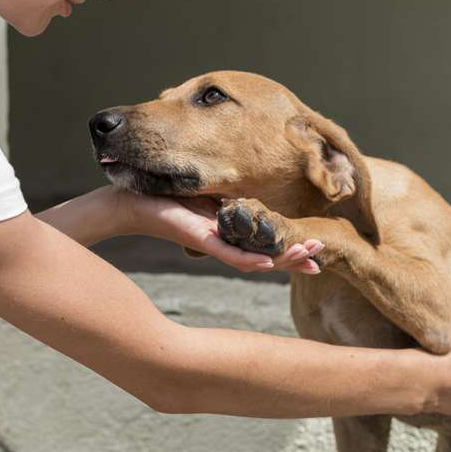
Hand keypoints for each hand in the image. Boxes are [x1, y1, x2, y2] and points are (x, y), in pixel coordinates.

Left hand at [121, 190, 323, 273]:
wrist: (129, 201)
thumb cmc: (163, 194)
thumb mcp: (206, 191)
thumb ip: (229, 195)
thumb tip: (251, 187)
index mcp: (229, 231)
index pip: (266, 244)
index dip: (291, 249)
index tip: (317, 252)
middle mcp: (224, 241)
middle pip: (266, 256)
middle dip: (295, 257)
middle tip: (320, 257)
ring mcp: (212, 243)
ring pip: (253, 260)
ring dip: (282, 260)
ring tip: (308, 257)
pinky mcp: (199, 239)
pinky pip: (228, 254)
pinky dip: (249, 260)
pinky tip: (268, 264)